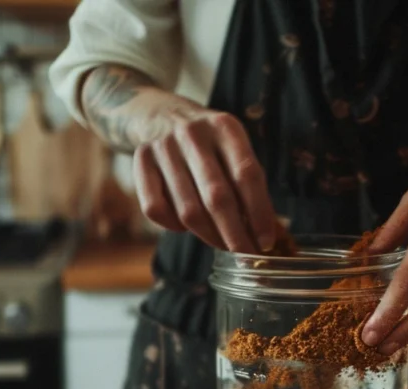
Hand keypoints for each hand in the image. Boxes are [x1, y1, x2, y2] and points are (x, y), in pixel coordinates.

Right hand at [132, 103, 278, 252]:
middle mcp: (193, 133)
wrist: (161, 115)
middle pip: (217, 197)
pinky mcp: (140, 160)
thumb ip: (247, 184)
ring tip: (223, 244)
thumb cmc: (209, 144)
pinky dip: (174, 226)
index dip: (259, 213)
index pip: (247, 175)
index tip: (266, 241)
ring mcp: (163, 146)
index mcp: (225, 127)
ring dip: (209, 236)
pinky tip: (186, 226)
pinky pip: (156, 209)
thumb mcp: (233, 148)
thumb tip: (264, 234)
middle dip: (235, 235)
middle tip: (246, 254)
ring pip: (188, 210)